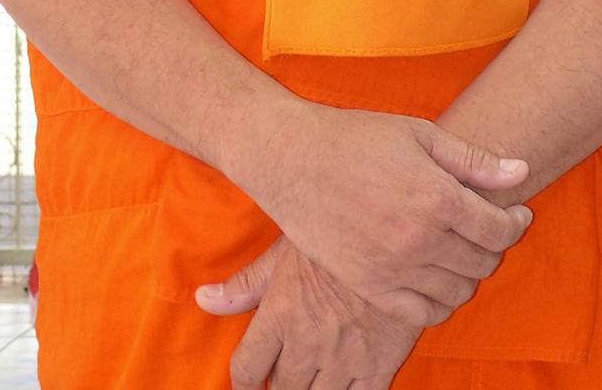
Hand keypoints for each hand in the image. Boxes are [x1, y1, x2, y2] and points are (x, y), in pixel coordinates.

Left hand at [201, 239, 422, 389]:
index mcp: (282, 313)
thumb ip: (246, 283)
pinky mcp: (380, 364)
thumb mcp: (287, 248)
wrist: (398, 227)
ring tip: (314, 379)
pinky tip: (345, 386)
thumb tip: (203, 299)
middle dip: (279, 387)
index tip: (250, 383)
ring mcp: (345, 357)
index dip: (244, 383)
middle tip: (285, 375)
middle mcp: (309, 342)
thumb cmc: (339, 231)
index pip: (247, 369)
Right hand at [234, 101, 531, 326]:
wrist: (296, 161)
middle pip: (482, 262)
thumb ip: (473, 159)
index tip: (517, 214)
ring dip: (470, 274)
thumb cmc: (359, 139)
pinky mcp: (371, 286)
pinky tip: (439, 280)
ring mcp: (394, 268)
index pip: (498, 229)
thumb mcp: (421, 134)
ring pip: (457, 290)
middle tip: (488, 229)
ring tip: (463, 252)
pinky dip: (441, 302)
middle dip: (494, 246)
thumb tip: (521, 170)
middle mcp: (420, 239)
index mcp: (437, 197)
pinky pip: (422, 313)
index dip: (515, 222)